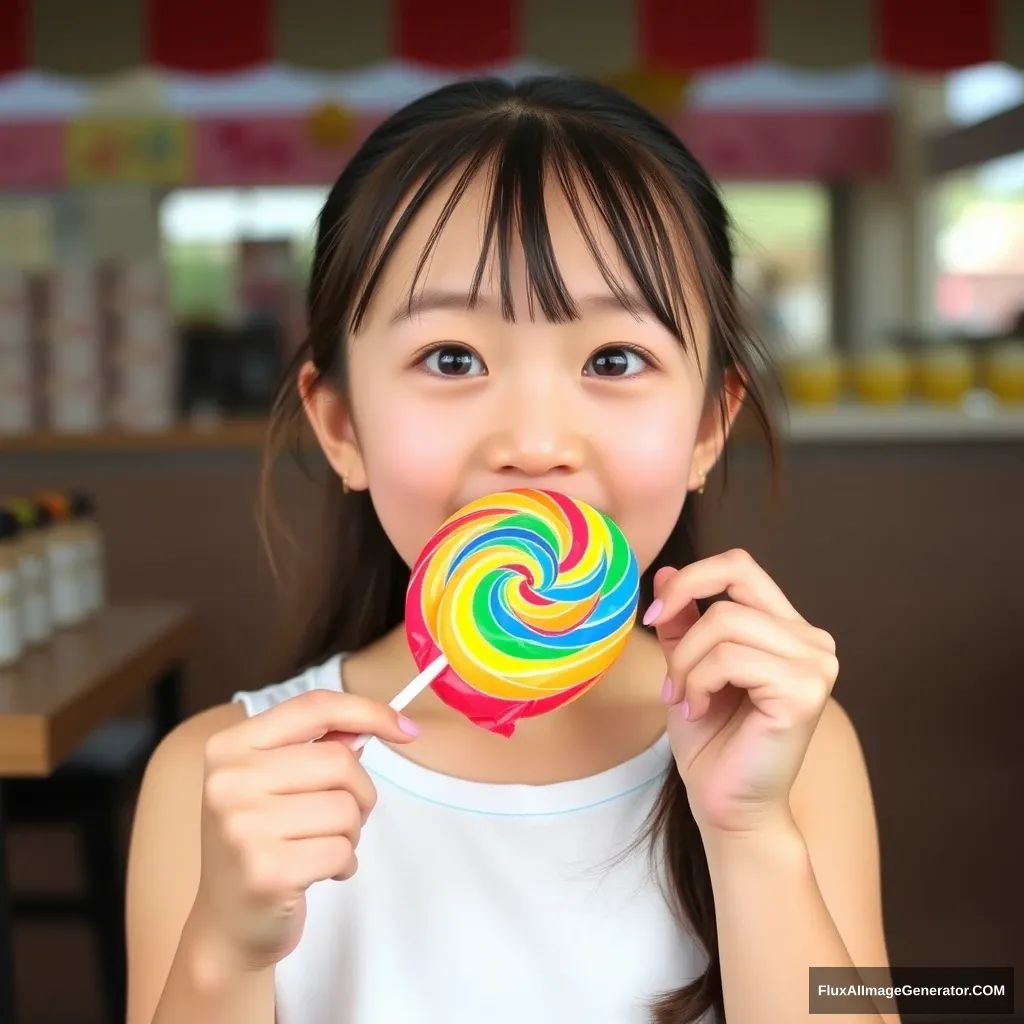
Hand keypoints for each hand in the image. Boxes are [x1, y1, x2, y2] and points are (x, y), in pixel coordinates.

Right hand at [191, 690, 418, 970]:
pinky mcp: (266, 871)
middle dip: (359, 792)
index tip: (405, 728)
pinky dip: (344, 863)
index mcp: (231, 746)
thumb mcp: (275, 781)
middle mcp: (229, 781)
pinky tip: (316, 872)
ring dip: (350, 832)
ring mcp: (244, 827)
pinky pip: (342, 850)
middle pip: (339, 760)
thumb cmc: (263, 841)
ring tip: (321, 846)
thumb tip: (380, 722)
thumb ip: (319, 745)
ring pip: (346, 808)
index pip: (314, 707)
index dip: (368, 711)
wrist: (227, 923)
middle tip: (341, 818)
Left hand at [645, 549, 837, 836]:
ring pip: (724, 623)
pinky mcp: (805, 691)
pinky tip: (700, 711)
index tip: (653, 616)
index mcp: (787, 627)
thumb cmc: (712, 740)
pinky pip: (731, 659)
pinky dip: (700, 682)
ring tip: (684, 699)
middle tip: (667, 674)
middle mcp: (811, 639)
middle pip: (730, 587)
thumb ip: (683, 620)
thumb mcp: (687, 665)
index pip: (740, 566)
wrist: (728, 805)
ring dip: (687, 664)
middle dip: (681, 623)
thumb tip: (665, 571)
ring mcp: (816, 664)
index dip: (691, 579)